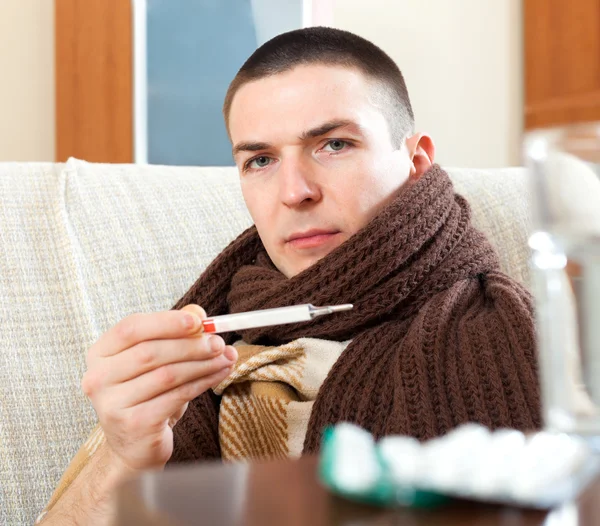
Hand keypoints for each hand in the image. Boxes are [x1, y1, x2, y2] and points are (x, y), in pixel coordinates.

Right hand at [81, 304, 236, 470]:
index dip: (166, 321)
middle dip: (191, 345)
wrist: (135, 445)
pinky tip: (219, 374)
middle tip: (218, 342)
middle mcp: (98, 378)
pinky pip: (176, 396)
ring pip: (167, 375)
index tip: (199, 321)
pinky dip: (203, 382)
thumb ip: (174, 332)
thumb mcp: (157, 359)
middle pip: (151, 352)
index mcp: (100, 354)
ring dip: (203, 364)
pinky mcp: (134, 424)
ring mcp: (113, 404)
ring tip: (226, 357)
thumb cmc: (147, 394)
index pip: (131, 328)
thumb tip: (197, 313)